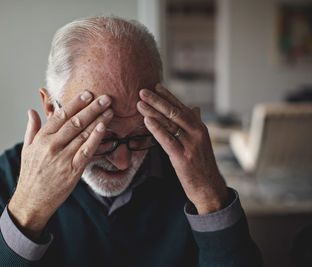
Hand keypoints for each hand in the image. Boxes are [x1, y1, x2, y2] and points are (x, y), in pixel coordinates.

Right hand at [8, 91, 113, 239]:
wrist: (32, 200)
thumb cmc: (31, 174)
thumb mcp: (27, 149)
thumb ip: (32, 129)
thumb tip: (32, 111)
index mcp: (41, 139)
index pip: (60, 115)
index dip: (75, 103)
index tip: (87, 94)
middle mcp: (52, 146)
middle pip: (74, 122)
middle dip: (91, 108)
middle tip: (105, 97)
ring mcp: (63, 158)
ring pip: (82, 134)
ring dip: (98, 120)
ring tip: (109, 110)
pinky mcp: (72, 170)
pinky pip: (86, 151)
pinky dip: (95, 138)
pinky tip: (103, 128)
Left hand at [137, 84, 227, 214]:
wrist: (209, 188)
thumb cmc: (202, 165)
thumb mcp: (202, 142)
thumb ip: (196, 123)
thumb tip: (194, 108)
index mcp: (200, 127)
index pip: (182, 107)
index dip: (168, 96)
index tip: (155, 86)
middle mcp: (197, 133)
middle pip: (174, 112)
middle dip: (157, 100)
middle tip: (142, 91)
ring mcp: (191, 145)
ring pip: (169, 124)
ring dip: (153, 112)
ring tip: (139, 104)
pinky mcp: (183, 158)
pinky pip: (168, 140)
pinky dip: (157, 129)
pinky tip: (147, 121)